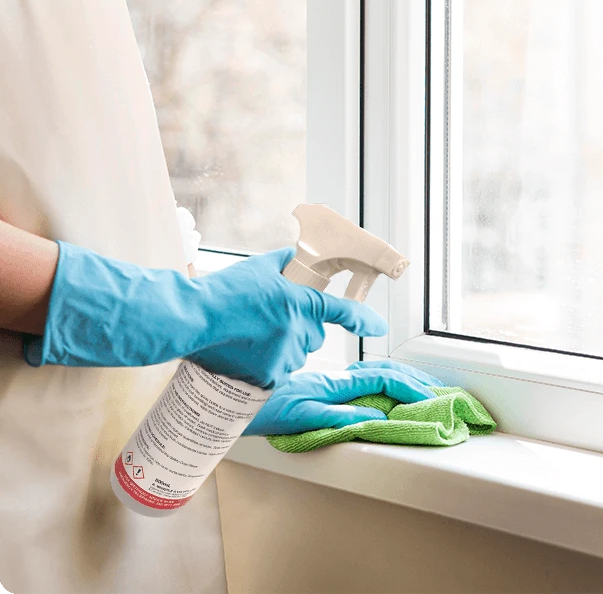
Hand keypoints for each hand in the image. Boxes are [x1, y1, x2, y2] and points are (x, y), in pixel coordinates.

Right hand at [25, 244, 386, 388]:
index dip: (361, 319)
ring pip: (295, 355)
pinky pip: (278, 372)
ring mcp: (283, 357)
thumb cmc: (223, 292)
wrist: (194, 319)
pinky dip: (266, 365)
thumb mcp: (258, 268)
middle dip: (299, 330)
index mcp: (298, 302)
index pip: (339, 311)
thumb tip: (295, 255)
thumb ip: (283, 262)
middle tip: (271, 322)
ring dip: (282, 348)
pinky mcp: (268, 378)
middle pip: (313, 336)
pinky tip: (246, 354)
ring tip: (251, 337)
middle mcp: (297, 331)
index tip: (377, 326)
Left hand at [243, 360, 445, 435]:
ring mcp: (326, 388)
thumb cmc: (256, 405)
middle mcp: (331, 385)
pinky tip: (387, 388)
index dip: (407, 386)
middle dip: (411, 381)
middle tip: (436, 390)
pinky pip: (356, 388)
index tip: (429, 396)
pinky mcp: (317, 395)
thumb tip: (371, 416)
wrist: (225, 398)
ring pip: (370, 376)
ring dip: (399, 379)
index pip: (379, 381)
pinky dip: (379, 385)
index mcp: (331, 387)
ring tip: (420, 385)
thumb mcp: (298, 416)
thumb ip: (334, 415)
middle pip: (380, 376)